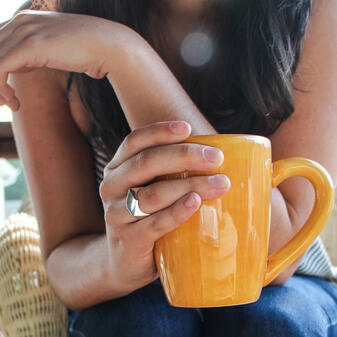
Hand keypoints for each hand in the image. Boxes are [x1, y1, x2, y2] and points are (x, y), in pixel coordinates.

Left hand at [0, 10, 130, 110]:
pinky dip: (0, 88)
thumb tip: (24, 64)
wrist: (111, 47)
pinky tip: (15, 103)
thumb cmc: (90, 52)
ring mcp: (25, 31)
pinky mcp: (31, 46)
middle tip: (7, 101)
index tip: (8, 92)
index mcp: (27, 20)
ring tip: (12, 105)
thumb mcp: (57, 50)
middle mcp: (21, 21)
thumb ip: (37, 53)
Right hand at [99, 121, 230, 291]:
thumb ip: (168, 172)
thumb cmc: (146, 217)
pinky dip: (177, 211)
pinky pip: (155, 223)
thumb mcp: (148, 189)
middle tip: (216, 158)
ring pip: (153, 194)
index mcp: (117, 169)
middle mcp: (112, 187)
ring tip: (221, 183)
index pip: (134, 142)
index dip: (160, 131)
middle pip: (145, 163)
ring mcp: (116, 214)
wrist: (123, 262)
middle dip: (184, 156)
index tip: (188, 128)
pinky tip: (196, 202)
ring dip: (190, 185)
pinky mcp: (129, 240)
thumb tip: (215, 156)